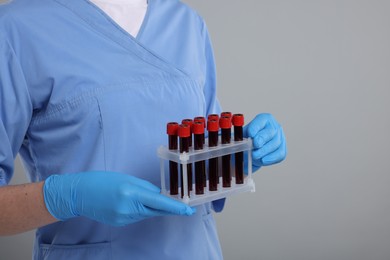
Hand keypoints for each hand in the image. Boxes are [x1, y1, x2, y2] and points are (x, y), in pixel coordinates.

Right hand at [43, 171, 194, 225]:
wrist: (79, 194)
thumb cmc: (103, 181)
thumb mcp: (127, 179)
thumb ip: (146, 188)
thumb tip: (160, 196)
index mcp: (132, 193)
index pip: (160, 203)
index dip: (176, 207)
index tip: (189, 210)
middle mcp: (129, 209)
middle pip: (156, 210)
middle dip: (168, 208)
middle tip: (182, 206)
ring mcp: (124, 218)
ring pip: (146, 213)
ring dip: (150, 206)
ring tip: (137, 195)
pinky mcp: (120, 223)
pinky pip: (136, 216)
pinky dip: (139, 209)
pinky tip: (130, 202)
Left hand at [244, 113, 286, 170]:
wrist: (250, 151)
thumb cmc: (246, 141)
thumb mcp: (240, 137)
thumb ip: (240, 137)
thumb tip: (238, 141)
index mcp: (263, 119)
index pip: (262, 119)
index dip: (256, 126)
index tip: (250, 134)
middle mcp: (274, 126)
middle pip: (271, 131)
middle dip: (262, 139)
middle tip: (255, 145)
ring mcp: (280, 137)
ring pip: (276, 144)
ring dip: (264, 151)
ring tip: (254, 156)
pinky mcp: (282, 149)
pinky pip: (280, 154)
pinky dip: (271, 158)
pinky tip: (263, 160)